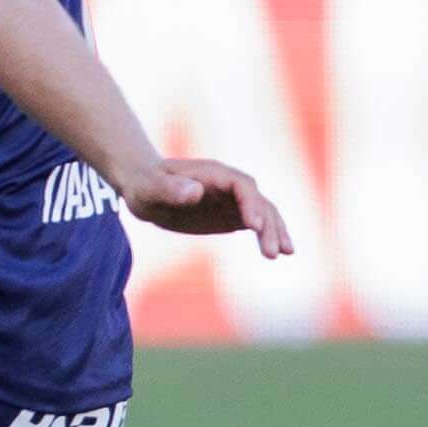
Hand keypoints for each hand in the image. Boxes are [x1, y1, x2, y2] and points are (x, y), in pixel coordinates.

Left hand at [119, 155, 291, 255]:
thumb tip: (195, 191)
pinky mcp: (233, 214)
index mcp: (212, 173)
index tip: (254, 226)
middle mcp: (229, 184)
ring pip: (264, 213)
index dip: (250, 204)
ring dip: (275, 232)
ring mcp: (233, 199)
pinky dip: (269, 235)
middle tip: (271, 253)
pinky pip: (258, 223)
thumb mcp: (149, 188)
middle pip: (258, 202)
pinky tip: (279, 252)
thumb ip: (170, 189)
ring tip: (284, 253)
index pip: (241, 186)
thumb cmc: (144, 185)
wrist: (145, 189)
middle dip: (268, 225)